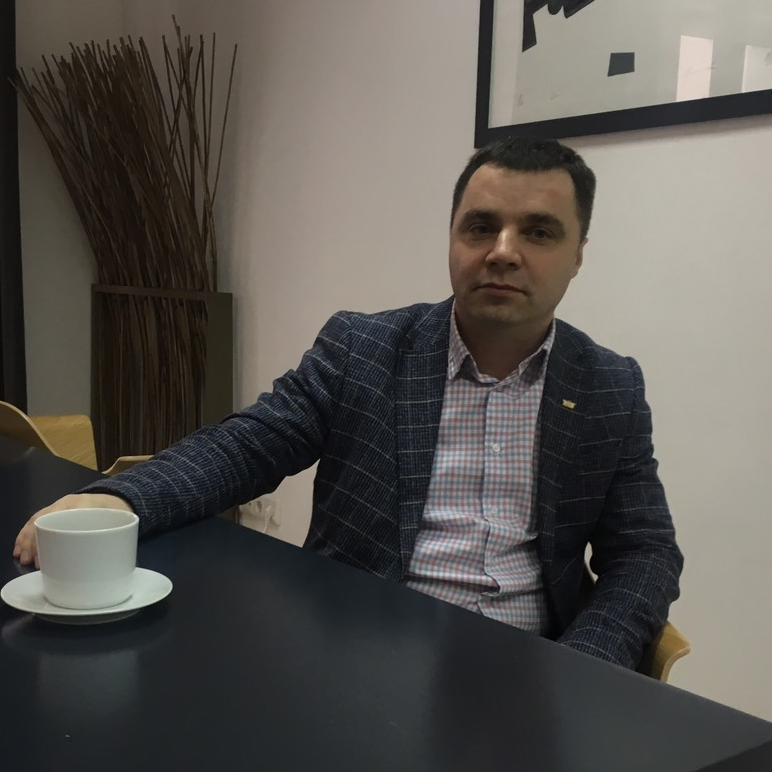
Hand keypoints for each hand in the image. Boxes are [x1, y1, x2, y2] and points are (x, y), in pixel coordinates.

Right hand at [12, 494, 133, 566]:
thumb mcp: (121, 526)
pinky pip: (36, 519)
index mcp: (86, 505)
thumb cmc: (117, 515)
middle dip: (34, 542)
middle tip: (31, 563)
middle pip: (45, 520)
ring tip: (23, 559)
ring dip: (27, 540)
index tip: (44, 557)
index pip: (62, 519)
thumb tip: (107, 571)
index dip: (51, 538)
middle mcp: (70, 503)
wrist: (115, 498)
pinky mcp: (55, 509)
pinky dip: (26, 534)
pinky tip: (20, 548)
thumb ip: (114, 541)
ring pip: (37, 520)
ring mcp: (60, 504)